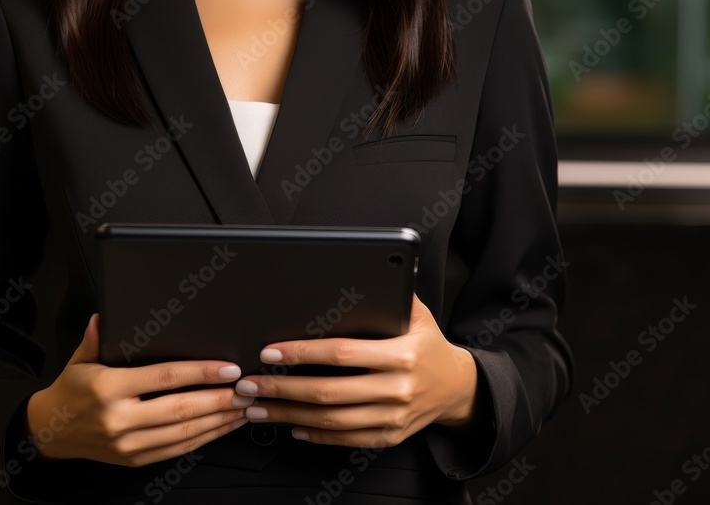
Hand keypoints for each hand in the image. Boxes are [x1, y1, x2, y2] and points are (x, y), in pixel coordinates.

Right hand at [26, 313, 251, 465]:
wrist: (51, 432)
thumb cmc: (71, 391)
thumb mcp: (80, 359)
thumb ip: (96, 338)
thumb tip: (104, 315)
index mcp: (108, 388)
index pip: (164, 377)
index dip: (200, 372)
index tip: (227, 368)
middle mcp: (119, 419)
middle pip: (181, 409)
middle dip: (220, 399)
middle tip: (246, 389)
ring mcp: (128, 444)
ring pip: (184, 433)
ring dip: (219, 421)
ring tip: (243, 407)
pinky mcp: (136, 459)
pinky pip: (177, 449)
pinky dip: (204, 437)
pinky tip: (221, 426)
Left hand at [233, 294, 478, 446]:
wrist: (459, 388)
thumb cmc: (428, 346)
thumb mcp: (418, 315)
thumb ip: (390, 295)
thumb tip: (361, 270)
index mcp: (402, 355)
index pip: (342, 354)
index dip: (303, 352)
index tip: (271, 352)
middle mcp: (398, 389)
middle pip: (329, 392)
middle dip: (283, 388)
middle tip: (250, 384)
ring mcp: (393, 416)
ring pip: (332, 420)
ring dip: (288, 415)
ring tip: (257, 408)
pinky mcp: (390, 436)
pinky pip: (347, 439)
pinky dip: (316, 434)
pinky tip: (291, 425)